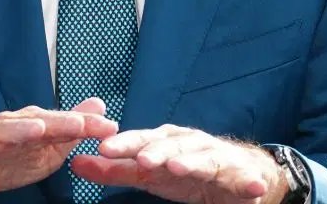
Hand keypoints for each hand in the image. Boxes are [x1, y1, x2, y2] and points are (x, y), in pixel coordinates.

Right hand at [0, 97, 117, 203]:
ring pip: (0, 134)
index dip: (83, 124)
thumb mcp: (43, 148)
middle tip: (80, 125)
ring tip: (36, 128)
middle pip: (34, 123)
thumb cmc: (2, 158)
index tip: (109, 126)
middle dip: (57, 124)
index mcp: (27, 125)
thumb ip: (69, 129)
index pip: (59, 123)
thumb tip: (99, 105)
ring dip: (17, 130)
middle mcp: (6, 127)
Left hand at [71, 124, 288, 203]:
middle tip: (143, 160)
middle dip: (158, 152)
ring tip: (181, 168)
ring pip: (204, 159)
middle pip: (172, 146)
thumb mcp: (148, 173)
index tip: (104, 149)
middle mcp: (191, 144)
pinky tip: (251, 187)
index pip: (142, 140)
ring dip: (193, 162)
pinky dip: (248, 182)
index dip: (124, 144)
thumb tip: (75, 162)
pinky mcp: (242, 177)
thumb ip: (115, 170)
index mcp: (166, 141)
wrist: (236, 174)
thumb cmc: (186, 171)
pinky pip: (245, 180)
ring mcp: (217, 159)